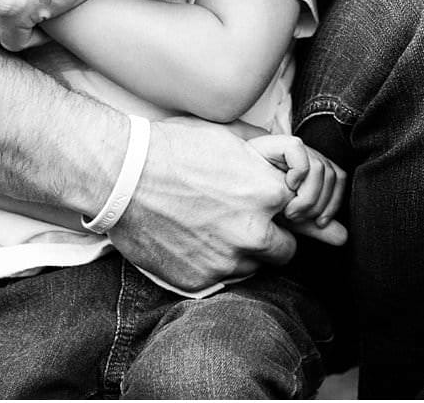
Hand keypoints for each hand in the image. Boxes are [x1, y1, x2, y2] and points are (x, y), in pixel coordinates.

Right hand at [106, 117, 298, 292]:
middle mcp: (254, 233)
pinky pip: (220, 280)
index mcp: (268, 194)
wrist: (124, 176)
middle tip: (243, 225)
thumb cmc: (173, 150)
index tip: (267, 209)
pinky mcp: (201, 281)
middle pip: (284, 251)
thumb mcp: (230, 143)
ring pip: (252, 268)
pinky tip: (190, 243)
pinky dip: (210, 266)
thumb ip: (266, 167)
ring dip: (240, 255)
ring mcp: (227, 261)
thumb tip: (287, 177)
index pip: (300, 215)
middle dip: (270, 240)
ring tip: (210, 231)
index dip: (282, 212)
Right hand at [247, 133, 348, 246]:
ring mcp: (287, 146)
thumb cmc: (252, 207)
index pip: (338, 177)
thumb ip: (312, 226)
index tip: (319, 223)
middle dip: (318, 203)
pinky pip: (298, 150)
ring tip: (287, 209)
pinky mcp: (272, 140)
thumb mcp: (287, 220)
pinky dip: (296, 172)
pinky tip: (283, 185)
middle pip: (332, 173)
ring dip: (307, 195)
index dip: (333, 203)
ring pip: (319, 166)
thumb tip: (343, 237)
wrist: (223, 192)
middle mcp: (301, 153)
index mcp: (308, 168)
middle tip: (297, 217)